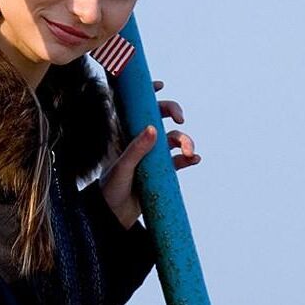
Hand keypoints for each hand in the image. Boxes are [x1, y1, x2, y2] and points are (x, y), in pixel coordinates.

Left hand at [98, 81, 199, 227]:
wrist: (113, 218)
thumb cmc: (110, 190)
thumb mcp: (122, 168)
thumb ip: (136, 148)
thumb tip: (153, 128)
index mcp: (125, 134)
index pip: (135, 107)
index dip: (147, 93)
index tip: (159, 86)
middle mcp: (139, 141)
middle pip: (158, 117)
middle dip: (172, 112)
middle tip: (180, 119)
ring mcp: (151, 156)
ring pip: (171, 139)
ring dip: (184, 141)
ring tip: (190, 152)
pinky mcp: (161, 171)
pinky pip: (178, 160)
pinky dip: (188, 158)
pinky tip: (194, 159)